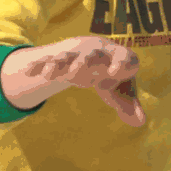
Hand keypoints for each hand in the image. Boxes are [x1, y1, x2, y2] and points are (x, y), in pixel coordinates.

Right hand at [0, 36, 144, 126]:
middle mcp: (97, 52)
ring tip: (49, 75)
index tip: (113, 72)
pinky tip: (29, 72)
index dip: (120, 63)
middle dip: (83, 63)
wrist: (93, 48)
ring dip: (58, 64)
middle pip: (91, 55)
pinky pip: (49, 60)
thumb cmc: (112, 73)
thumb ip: (130, 104)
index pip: (123, 58)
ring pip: (67, 57)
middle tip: (75, 73)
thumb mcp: (122, 89)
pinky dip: (40, 65)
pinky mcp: (60, 57)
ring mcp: (77, 54)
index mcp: (117, 57)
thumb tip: (140, 121)